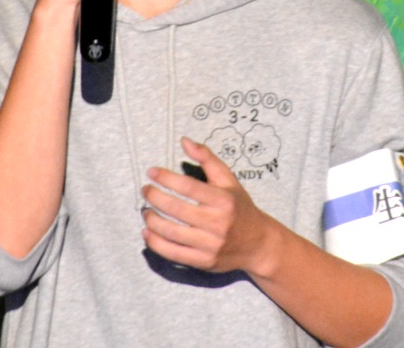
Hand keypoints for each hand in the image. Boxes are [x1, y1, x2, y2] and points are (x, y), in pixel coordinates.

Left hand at [141, 137, 276, 275]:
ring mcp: (210, 245)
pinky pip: (173, 253)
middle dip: (154, 197)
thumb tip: (183, 141)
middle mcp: (217, 223)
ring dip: (151, 220)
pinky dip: (155, 243)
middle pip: (176, 209)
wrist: (258, 244)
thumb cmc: (239, 207)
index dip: (166, 178)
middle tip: (145, 190)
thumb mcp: (228, 180)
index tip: (151, 172)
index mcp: (223, 200)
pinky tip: (147, 232)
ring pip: (170, 233)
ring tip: (145, 210)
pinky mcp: (203, 261)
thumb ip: (207, 158)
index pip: (188, 187)